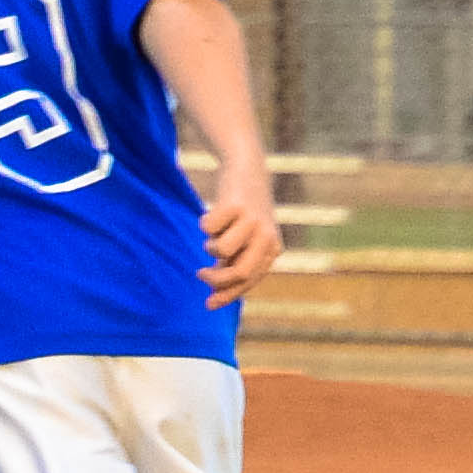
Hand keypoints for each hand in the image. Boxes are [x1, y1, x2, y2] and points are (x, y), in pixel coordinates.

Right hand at [199, 166, 283, 304]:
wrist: (246, 169)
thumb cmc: (242, 212)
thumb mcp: (243, 240)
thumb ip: (233, 264)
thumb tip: (214, 296)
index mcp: (272, 249)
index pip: (249, 281)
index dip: (228, 295)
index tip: (208, 304)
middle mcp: (267, 236)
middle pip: (240, 273)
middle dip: (216, 280)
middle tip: (200, 274)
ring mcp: (253, 220)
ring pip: (221, 250)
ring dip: (210, 245)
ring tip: (214, 233)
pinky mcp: (236, 205)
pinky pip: (209, 228)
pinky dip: (206, 222)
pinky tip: (216, 212)